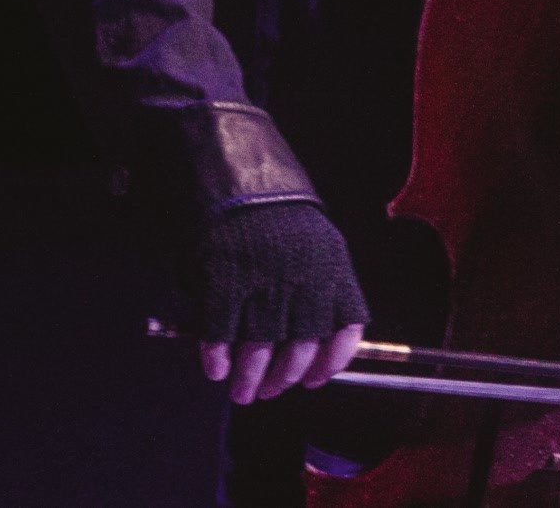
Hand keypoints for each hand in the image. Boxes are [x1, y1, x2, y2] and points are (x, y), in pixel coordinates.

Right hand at [181, 200, 370, 403]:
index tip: (313, 380)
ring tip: (239, 390)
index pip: (345, 330)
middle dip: (281, 379)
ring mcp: (265, 280)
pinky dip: (217, 357)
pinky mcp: (226, 279)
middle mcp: (304, 279)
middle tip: (265, 391)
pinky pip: (222, 333)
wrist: (236, 167)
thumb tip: (299, 340)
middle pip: (298, 350)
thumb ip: (313, 286)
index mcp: (333, 267)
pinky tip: (215, 367)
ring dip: (248, 378)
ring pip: (259, 350)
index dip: (329, 364)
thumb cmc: (274, 208)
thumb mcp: (312, 241)